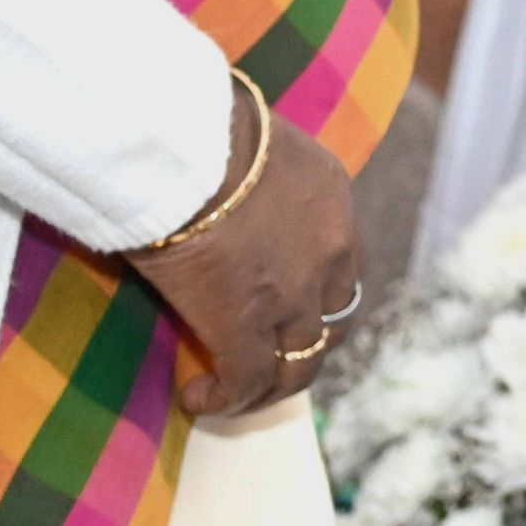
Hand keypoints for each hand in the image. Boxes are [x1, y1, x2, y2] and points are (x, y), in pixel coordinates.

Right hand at [126, 89, 361, 419]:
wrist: (183, 146)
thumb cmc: (200, 126)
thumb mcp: (254, 140)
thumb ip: (255, 172)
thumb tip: (221, 178)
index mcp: (333, 198)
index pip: (343, 262)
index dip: (318, 293)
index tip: (283, 306)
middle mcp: (330, 250)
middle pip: (334, 319)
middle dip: (303, 344)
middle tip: (266, 356)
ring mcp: (294, 294)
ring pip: (301, 363)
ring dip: (271, 384)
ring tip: (232, 392)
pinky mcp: (245, 326)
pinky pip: (248, 382)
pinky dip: (227, 400)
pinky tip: (195, 398)